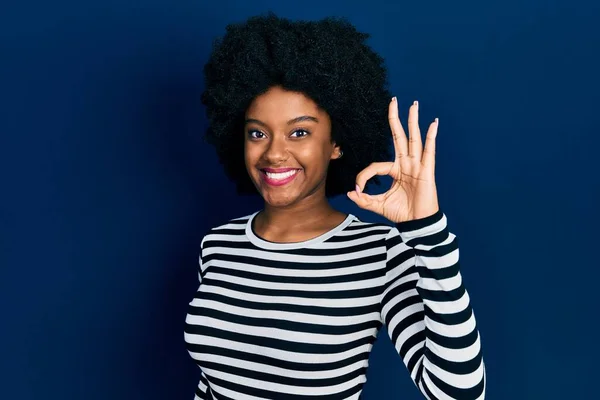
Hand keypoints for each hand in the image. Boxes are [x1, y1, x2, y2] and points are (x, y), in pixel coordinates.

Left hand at [347, 98, 439, 223]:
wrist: (417, 224)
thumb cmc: (401, 213)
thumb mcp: (377, 205)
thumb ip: (363, 199)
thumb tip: (350, 193)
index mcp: (395, 171)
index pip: (375, 166)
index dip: (363, 177)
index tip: (358, 190)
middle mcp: (406, 164)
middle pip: (399, 136)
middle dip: (395, 119)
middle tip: (393, 100)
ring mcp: (417, 165)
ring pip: (414, 139)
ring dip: (413, 121)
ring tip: (414, 105)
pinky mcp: (426, 171)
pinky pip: (429, 151)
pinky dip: (431, 137)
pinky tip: (433, 124)